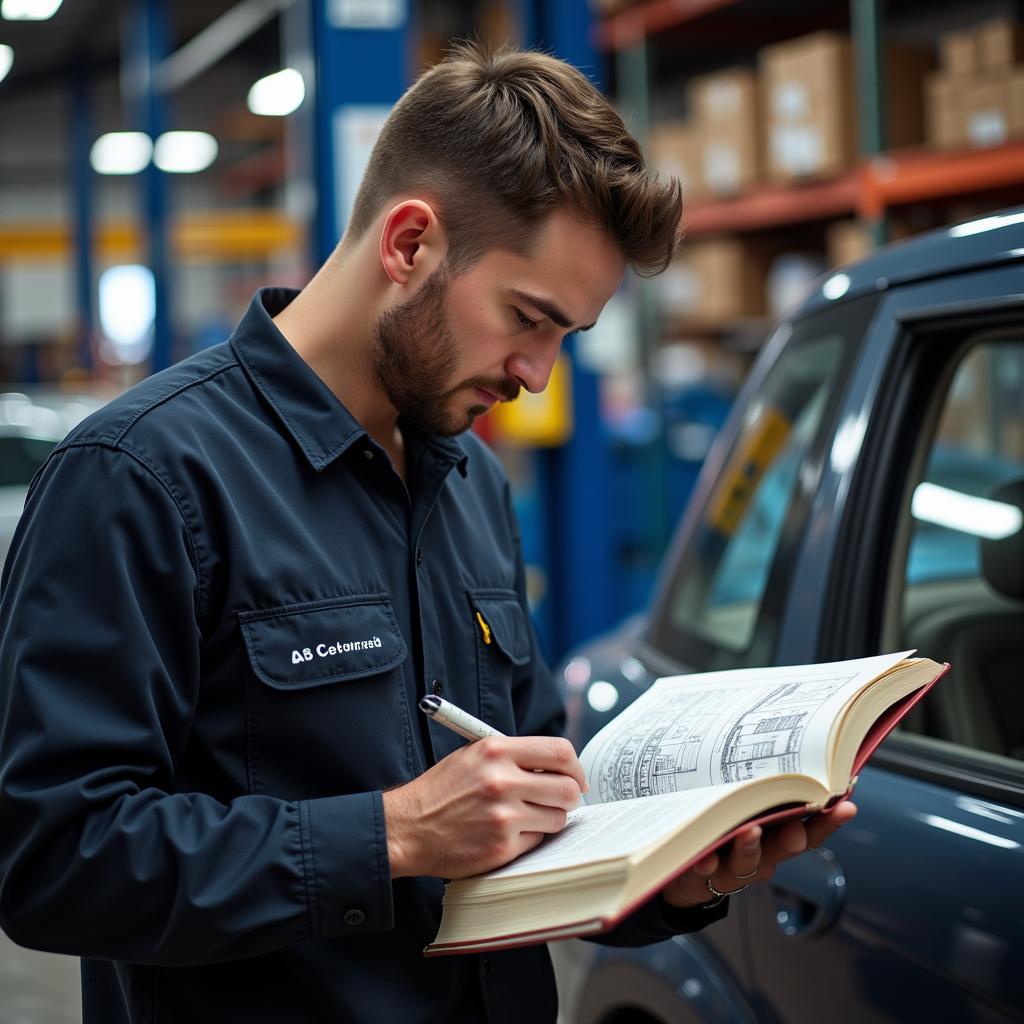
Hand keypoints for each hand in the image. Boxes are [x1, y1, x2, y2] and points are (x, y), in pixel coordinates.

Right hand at [382, 736, 586, 879]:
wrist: (408, 827)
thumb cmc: (442, 791)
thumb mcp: (473, 756)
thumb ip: (514, 756)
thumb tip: (557, 765)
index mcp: (496, 750)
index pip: (559, 751)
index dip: (575, 766)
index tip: (575, 777)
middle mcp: (502, 780)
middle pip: (567, 788)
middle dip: (569, 796)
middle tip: (559, 801)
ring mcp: (504, 815)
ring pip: (557, 817)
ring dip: (549, 818)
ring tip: (526, 816)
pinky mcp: (502, 846)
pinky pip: (537, 840)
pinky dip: (529, 838)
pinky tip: (507, 833)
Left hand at [660, 800, 857, 908]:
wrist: (686, 867)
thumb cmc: (723, 827)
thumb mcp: (743, 804)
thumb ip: (763, 787)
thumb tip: (788, 743)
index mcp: (775, 837)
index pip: (810, 831)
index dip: (828, 821)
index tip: (847, 805)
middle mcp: (760, 855)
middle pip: (782, 850)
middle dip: (793, 839)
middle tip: (797, 831)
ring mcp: (731, 868)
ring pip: (745, 863)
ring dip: (749, 848)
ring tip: (749, 832)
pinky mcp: (701, 874)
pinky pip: (705, 871)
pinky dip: (707, 863)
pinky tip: (705, 857)